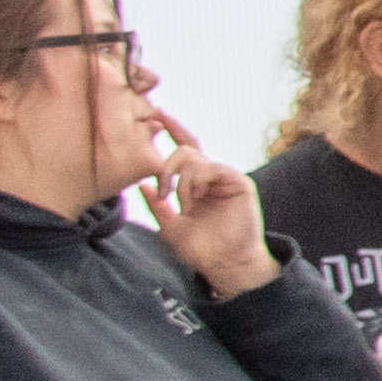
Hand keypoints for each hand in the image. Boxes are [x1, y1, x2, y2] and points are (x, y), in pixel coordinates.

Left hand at [143, 108, 273, 298]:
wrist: (225, 265)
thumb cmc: (201, 250)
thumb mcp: (170, 227)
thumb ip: (157, 205)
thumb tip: (142, 185)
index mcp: (197, 184)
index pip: (185, 149)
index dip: (172, 130)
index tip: (156, 115)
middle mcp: (213, 177)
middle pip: (186, 151)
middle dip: (166, 167)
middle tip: (163, 191)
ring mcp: (227, 178)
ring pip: (194, 159)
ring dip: (180, 181)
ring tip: (183, 205)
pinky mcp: (239, 183)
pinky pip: (210, 168)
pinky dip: (195, 182)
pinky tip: (194, 200)